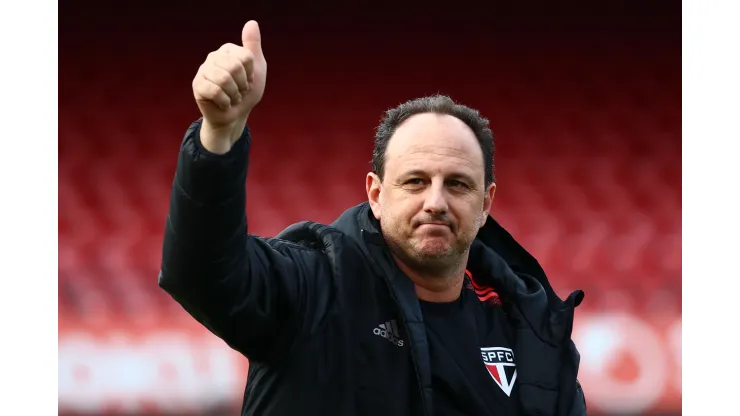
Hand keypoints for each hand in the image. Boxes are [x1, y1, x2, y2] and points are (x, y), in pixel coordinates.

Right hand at [192, 20, 266, 150]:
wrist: (235, 115)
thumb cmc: (246, 92)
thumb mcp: (257, 69)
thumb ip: (253, 46)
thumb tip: (252, 22)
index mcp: (228, 50)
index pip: (246, 57)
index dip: (251, 75)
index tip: (248, 81)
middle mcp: (214, 56)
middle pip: (235, 67)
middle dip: (242, 85)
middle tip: (240, 92)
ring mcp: (203, 70)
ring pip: (224, 79)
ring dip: (234, 95)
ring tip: (232, 98)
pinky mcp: (197, 85)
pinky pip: (214, 91)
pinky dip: (224, 102)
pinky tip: (223, 103)